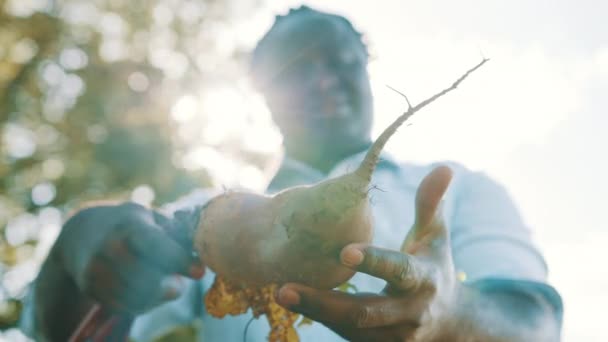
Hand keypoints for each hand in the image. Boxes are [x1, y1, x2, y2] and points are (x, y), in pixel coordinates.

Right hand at [55, 202, 204, 314]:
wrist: (84, 232)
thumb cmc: (132, 224)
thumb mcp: (155, 219)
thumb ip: (179, 239)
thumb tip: (200, 267)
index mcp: (129, 224)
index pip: (155, 245)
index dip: (179, 261)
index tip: (199, 271)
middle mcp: (108, 246)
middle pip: (146, 277)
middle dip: (169, 283)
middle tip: (179, 284)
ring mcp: (97, 269)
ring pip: (137, 296)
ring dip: (157, 295)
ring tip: (165, 285)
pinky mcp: (92, 288)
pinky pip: (124, 306)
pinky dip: (143, 303)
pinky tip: (148, 291)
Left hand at [276, 166, 457, 340]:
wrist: (451, 323)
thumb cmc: (435, 267)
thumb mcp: (436, 237)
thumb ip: (430, 204)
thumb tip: (443, 167)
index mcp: (424, 281)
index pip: (398, 271)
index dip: (374, 262)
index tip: (344, 252)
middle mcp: (409, 314)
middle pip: (363, 312)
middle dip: (323, 303)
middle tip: (284, 287)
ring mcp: (394, 337)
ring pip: (350, 328)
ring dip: (315, 312)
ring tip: (281, 292)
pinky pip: (347, 337)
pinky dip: (322, 319)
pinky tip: (296, 302)